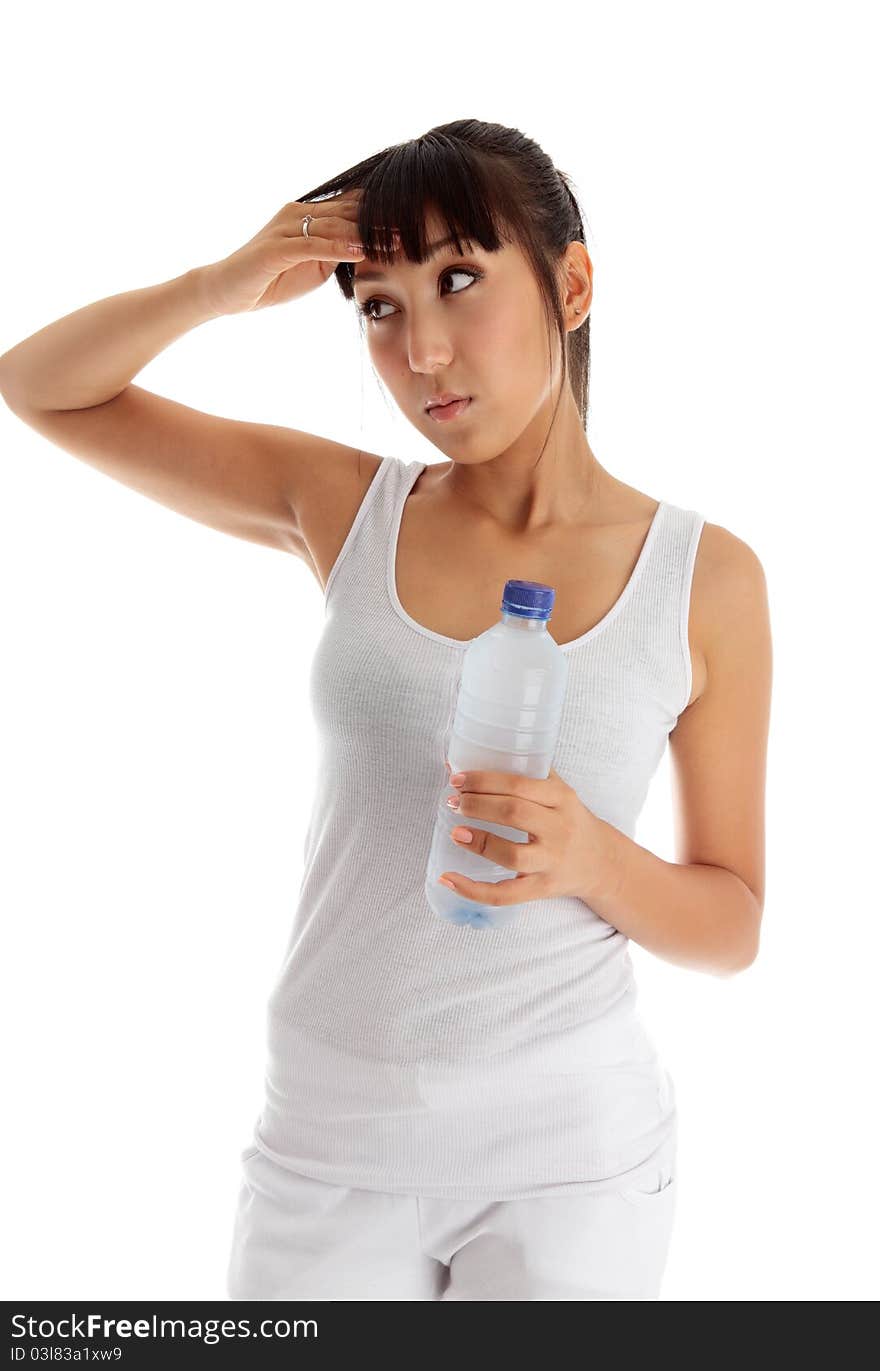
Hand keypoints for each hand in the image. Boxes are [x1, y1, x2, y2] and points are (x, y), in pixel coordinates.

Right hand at [196, 190, 400, 316]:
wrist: (226, 290)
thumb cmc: (270, 280)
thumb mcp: (314, 267)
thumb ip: (339, 254)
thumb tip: (370, 253)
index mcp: (311, 215)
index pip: (353, 208)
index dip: (384, 214)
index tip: (418, 222)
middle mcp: (299, 213)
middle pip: (350, 212)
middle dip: (385, 221)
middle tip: (420, 228)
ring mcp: (285, 228)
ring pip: (335, 225)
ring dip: (368, 233)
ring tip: (399, 241)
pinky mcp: (275, 248)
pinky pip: (311, 245)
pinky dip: (337, 247)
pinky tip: (360, 251)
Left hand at [439, 762, 608, 905]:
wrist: (601, 862)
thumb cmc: (569, 820)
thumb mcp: (559, 791)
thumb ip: (524, 773)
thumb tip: (461, 763)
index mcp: (562, 798)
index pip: (519, 785)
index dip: (485, 781)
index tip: (458, 780)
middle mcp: (560, 829)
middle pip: (514, 813)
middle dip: (477, 805)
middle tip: (454, 802)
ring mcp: (551, 862)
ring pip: (512, 855)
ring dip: (479, 842)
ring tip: (455, 833)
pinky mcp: (542, 888)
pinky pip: (505, 894)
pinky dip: (473, 890)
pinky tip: (449, 879)